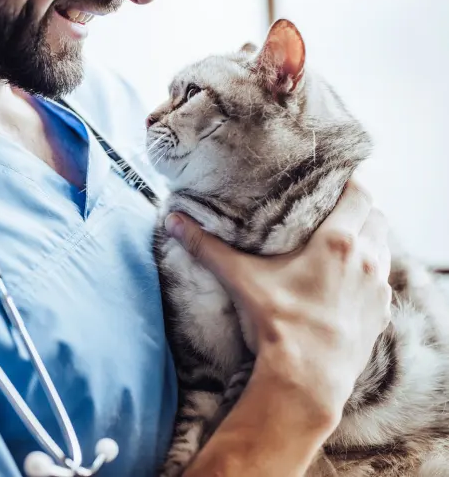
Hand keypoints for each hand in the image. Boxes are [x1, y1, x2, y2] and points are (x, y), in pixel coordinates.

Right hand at [165, 180, 391, 423]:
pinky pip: (383, 281)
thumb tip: (174, 221)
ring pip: (383, 248)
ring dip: (368, 240)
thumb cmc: (278, 323)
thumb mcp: (241, 279)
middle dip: (359, 210)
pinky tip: (349, 282)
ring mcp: (378, 288)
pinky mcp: (381, 314)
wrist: (308, 377)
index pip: (360, 194)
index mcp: (337, 242)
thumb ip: (208, 247)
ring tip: (343, 243)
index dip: (352, 182)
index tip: (337, 179)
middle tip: (334, 210)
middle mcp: (366, 259)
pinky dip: (371, 273)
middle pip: (376, 217)